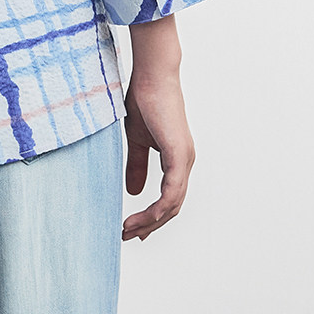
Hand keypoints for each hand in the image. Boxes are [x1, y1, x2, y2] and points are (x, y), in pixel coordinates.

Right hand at [121, 18, 195, 241]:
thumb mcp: (136, 140)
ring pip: (172, 205)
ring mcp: (184, 160)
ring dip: (150, 222)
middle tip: (128, 236)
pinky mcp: (179, 156)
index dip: (153, 217)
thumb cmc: (144, 100)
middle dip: (150, 225)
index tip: (134, 229)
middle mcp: (185, 163)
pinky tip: (141, 217)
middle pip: (172, 207)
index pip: (169, 198)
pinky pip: (171, 193)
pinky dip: (156, 209)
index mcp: (176, 159)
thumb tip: (134, 192)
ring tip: (128, 231)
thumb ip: (136, 165)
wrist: (152, 76)